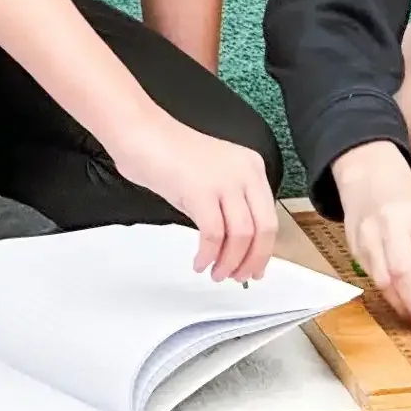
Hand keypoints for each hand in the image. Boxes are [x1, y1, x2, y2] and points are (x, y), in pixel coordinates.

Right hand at [105, 111, 277, 282]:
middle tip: (239, 277)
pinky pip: (214, 234)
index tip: (255, 267)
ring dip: (230, 262)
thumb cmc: (168, 153)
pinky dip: (209, 255)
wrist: (141, 133)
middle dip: (253, 260)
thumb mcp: (212, 177)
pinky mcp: (201, 191)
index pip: (269, 216)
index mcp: (251, 167)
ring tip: (217, 274)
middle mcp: (244, 172)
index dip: (264, 249)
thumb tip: (235, 243)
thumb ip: (228, 204)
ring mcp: (224, 180)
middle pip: (263, 228)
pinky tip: (200, 262)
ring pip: (242, 235)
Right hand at [335, 143, 410, 333]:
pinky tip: (397, 296)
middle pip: (403, 274)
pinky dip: (386, 291)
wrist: (369, 176)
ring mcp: (369, 234)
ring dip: (400, 304)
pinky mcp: (354, 244)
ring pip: (383, 280)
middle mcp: (393, 225)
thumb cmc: (407, 203)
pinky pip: (371, 276)